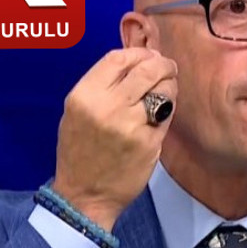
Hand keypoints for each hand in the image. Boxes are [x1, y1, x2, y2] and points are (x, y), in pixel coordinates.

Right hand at [52, 48, 177, 231]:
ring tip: (166, 89)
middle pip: (146, 69)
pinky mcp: (149, 143)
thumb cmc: (80, 152)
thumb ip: (102, 86)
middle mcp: (107, 107)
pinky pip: (167, 114)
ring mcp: (130, 125)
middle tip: (167, 68)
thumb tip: (137, 61)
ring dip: (169, 84)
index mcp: (84, 96)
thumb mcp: (77, 112)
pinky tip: (161, 112)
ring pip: (162, 89)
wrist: (85, 195)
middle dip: (162, 64)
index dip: (139, 52)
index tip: (148, 56)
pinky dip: (168, 108)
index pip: (119, 58)